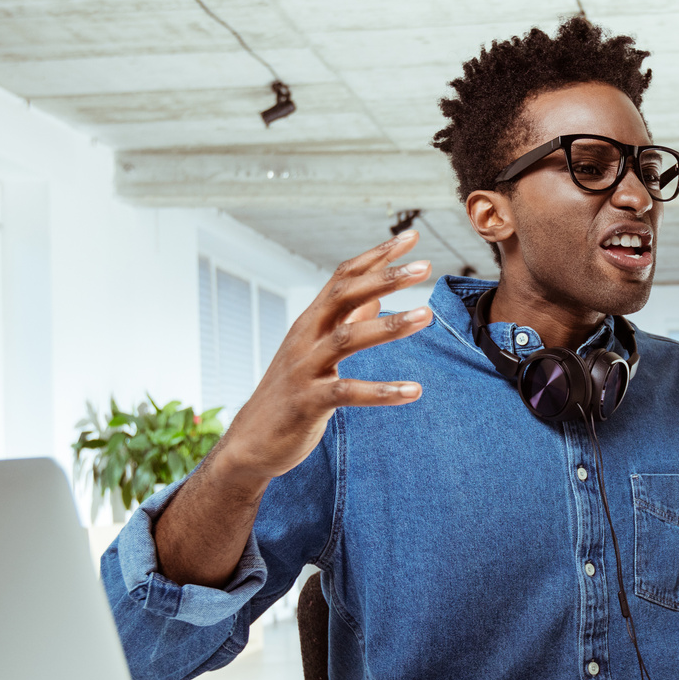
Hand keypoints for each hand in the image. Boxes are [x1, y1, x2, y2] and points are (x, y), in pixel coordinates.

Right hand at [210, 231, 433, 488]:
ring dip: (389, 325)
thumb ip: (346, 321)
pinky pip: (347, 392)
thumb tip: (376, 294)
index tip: (412, 237)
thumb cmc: (292, 393)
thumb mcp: (317, 350)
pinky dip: (382, 391)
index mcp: (311, 321)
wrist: (252, 442)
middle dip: (385, 277)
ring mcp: (304, 368)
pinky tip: (414, 390)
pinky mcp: (308, 402)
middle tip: (425, 267)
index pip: (343, 276)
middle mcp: (305, 337)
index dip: (377, 256)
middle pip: (344, 295)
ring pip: (347, 337)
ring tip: (426, 315)